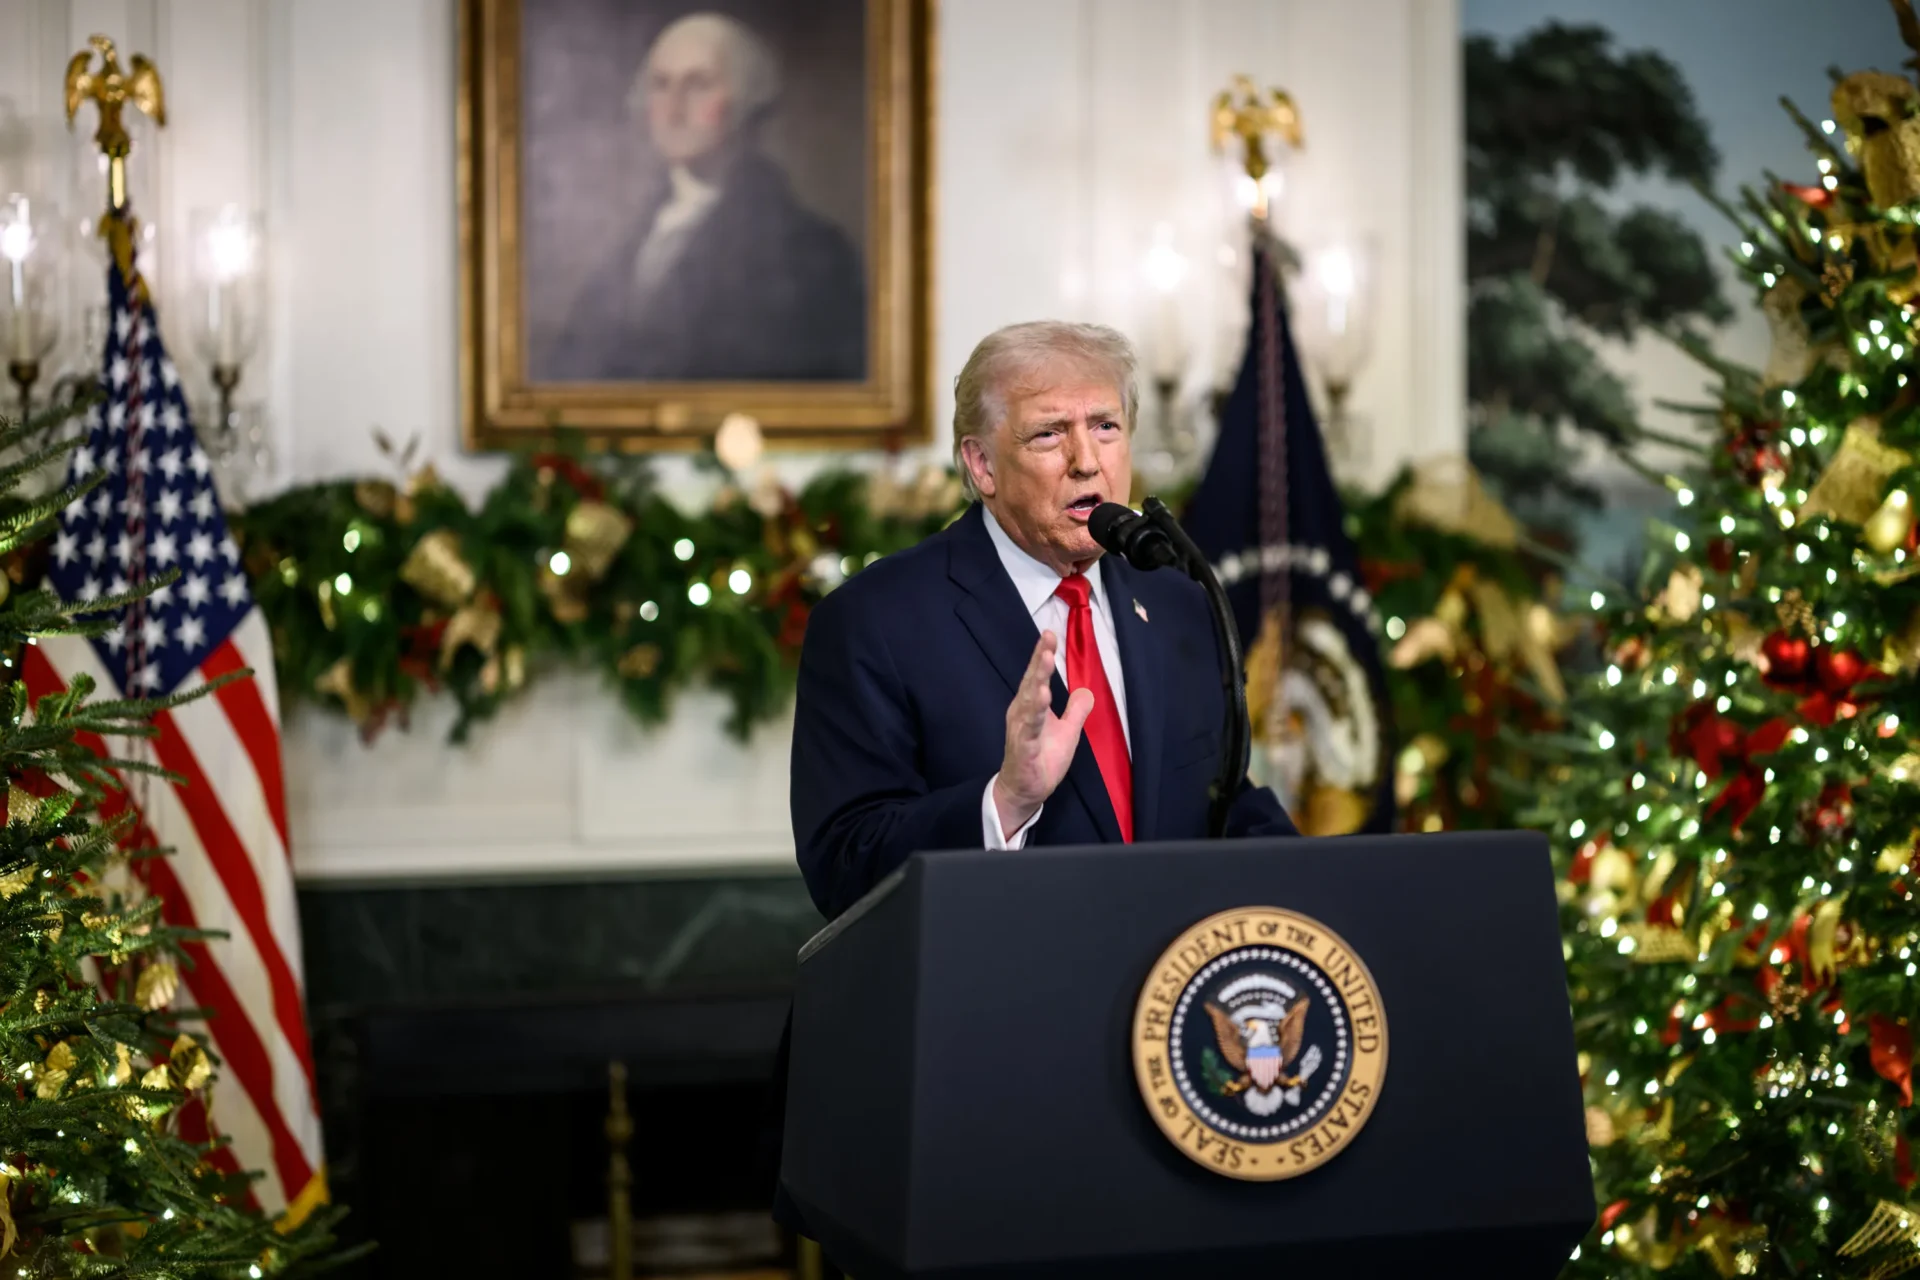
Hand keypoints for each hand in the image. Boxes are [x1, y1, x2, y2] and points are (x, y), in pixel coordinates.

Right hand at [993, 630, 1093, 834]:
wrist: (1025, 790)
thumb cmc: (1042, 758)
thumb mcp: (1067, 732)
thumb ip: (1076, 711)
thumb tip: (1086, 690)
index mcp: (1031, 706)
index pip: (1037, 676)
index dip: (1042, 655)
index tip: (1049, 633)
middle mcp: (1022, 713)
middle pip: (1031, 682)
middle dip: (1039, 661)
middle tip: (1047, 640)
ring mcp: (1021, 730)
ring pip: (1029, 703)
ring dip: (1037, 683)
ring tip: (1045, 664)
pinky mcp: (1023, 749)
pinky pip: (1029, 731)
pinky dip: (1034, 716)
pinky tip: (1041, 701)